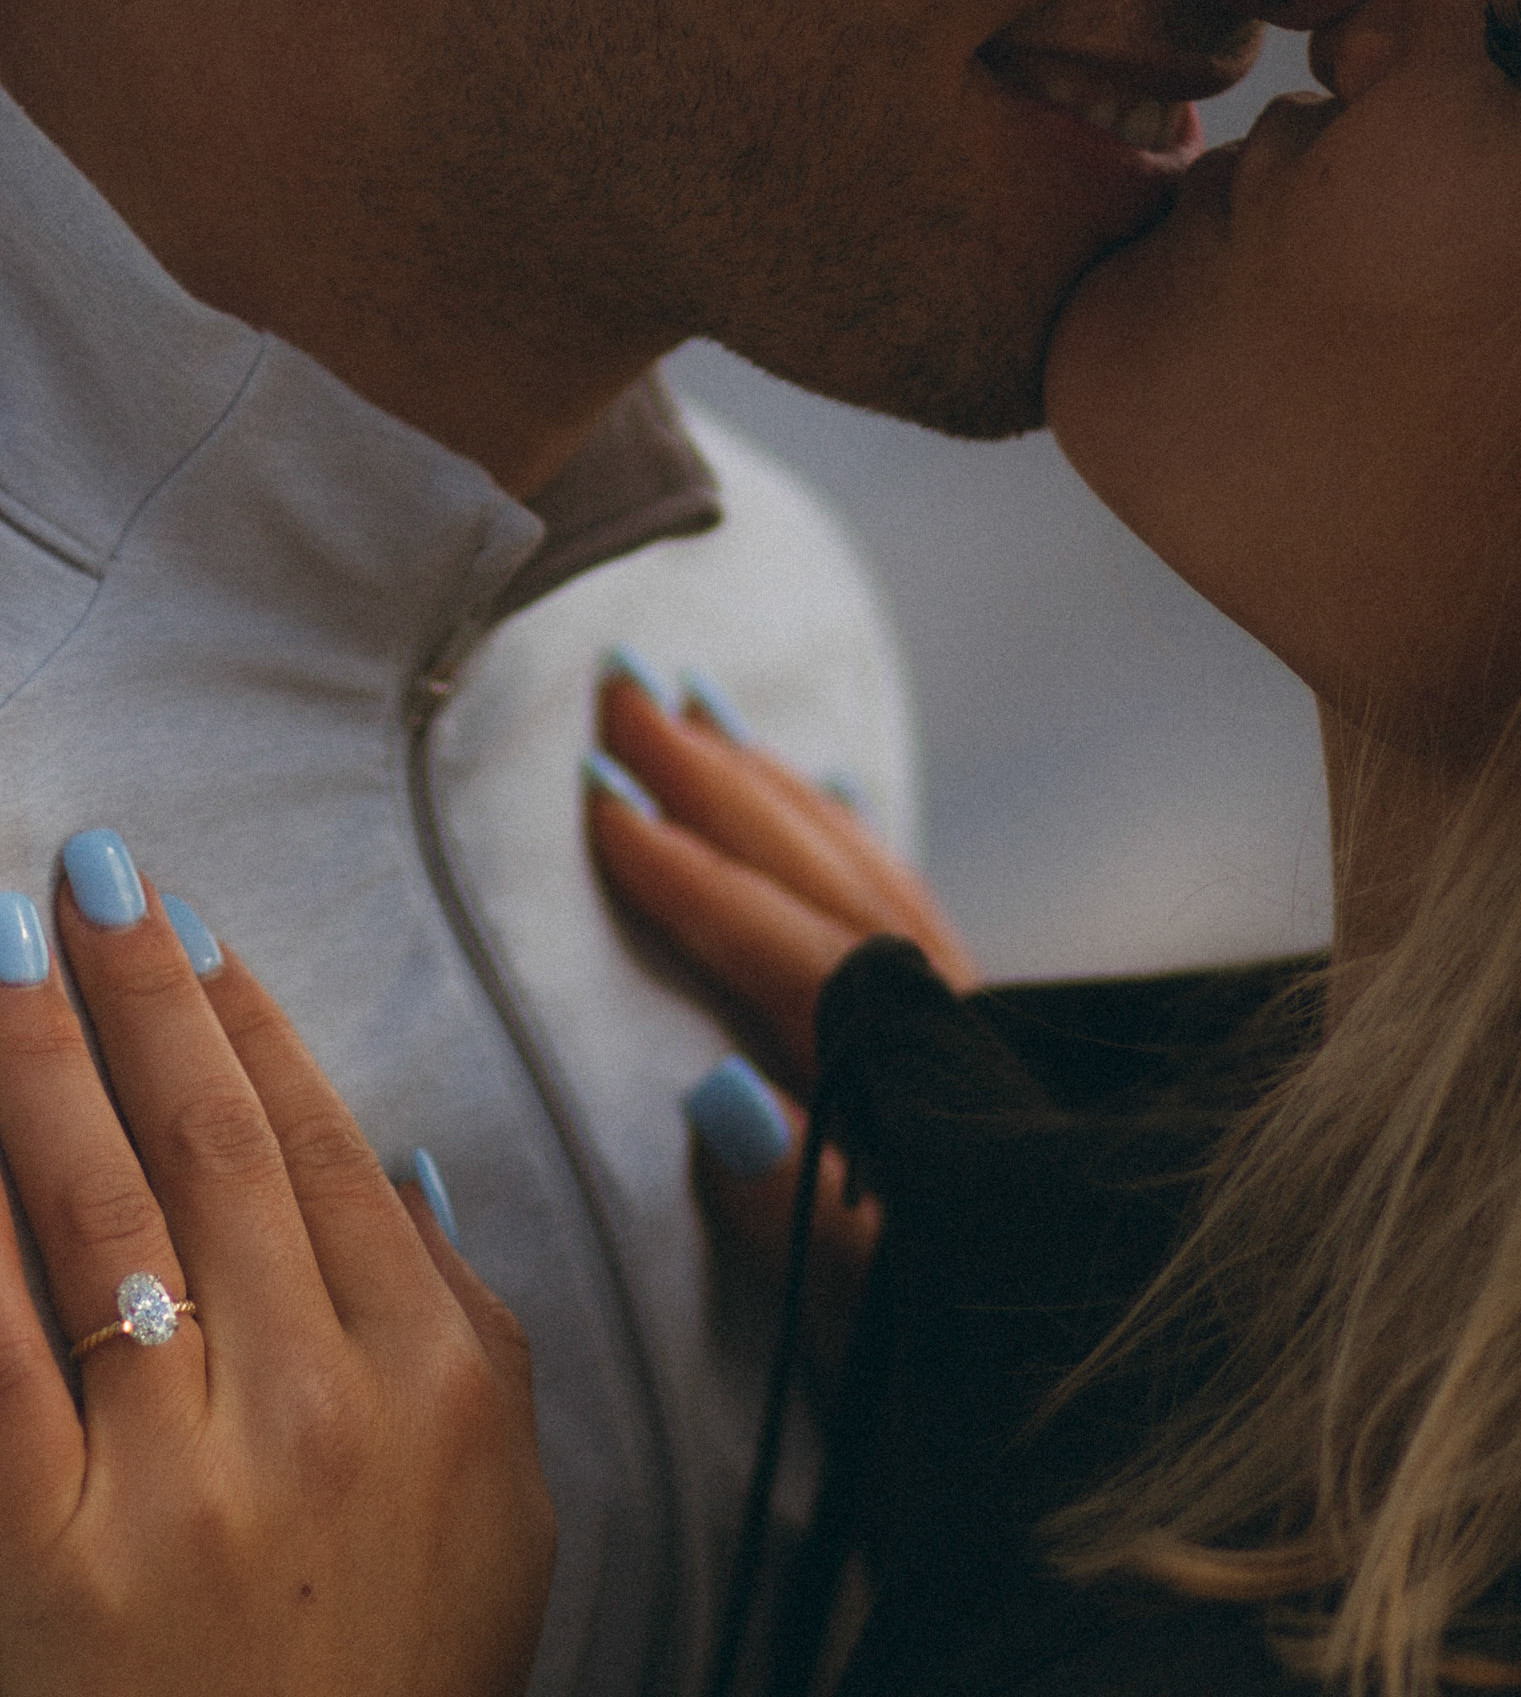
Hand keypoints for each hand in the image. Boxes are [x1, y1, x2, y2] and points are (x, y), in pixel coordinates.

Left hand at [0, 834, 552, 1696]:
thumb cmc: (397, 1676)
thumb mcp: (502, 1501)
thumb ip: (471, 1320)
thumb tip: (413, 1175)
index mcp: (430, 1374)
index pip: (327, 1147)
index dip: (252, 1022)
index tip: (196, 930)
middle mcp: (311, 1402)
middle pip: (209, 1145)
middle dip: (140, 991)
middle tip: (90, 873)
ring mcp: (173, 1480)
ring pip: (93, 1214)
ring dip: (37, 1059)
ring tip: (0, 940)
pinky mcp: (41, 1557)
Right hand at [585, 660, 977, 1359]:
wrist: (1083, 1357)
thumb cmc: (958, 1351)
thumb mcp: (867, 1317)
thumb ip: (796, 1212)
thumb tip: (713, 1092)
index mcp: (905, 1085)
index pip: (785, 950)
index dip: (691, 877)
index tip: (600, 802)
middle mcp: (942, 1022)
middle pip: (824, 871)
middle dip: (722, 778)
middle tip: (626, 691)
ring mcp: (964, 1013)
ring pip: (865, 863)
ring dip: (776, 783)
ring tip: (698, 710)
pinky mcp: (972, 1027)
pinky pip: (902, 892)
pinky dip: (846, 831)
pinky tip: (818, 796)